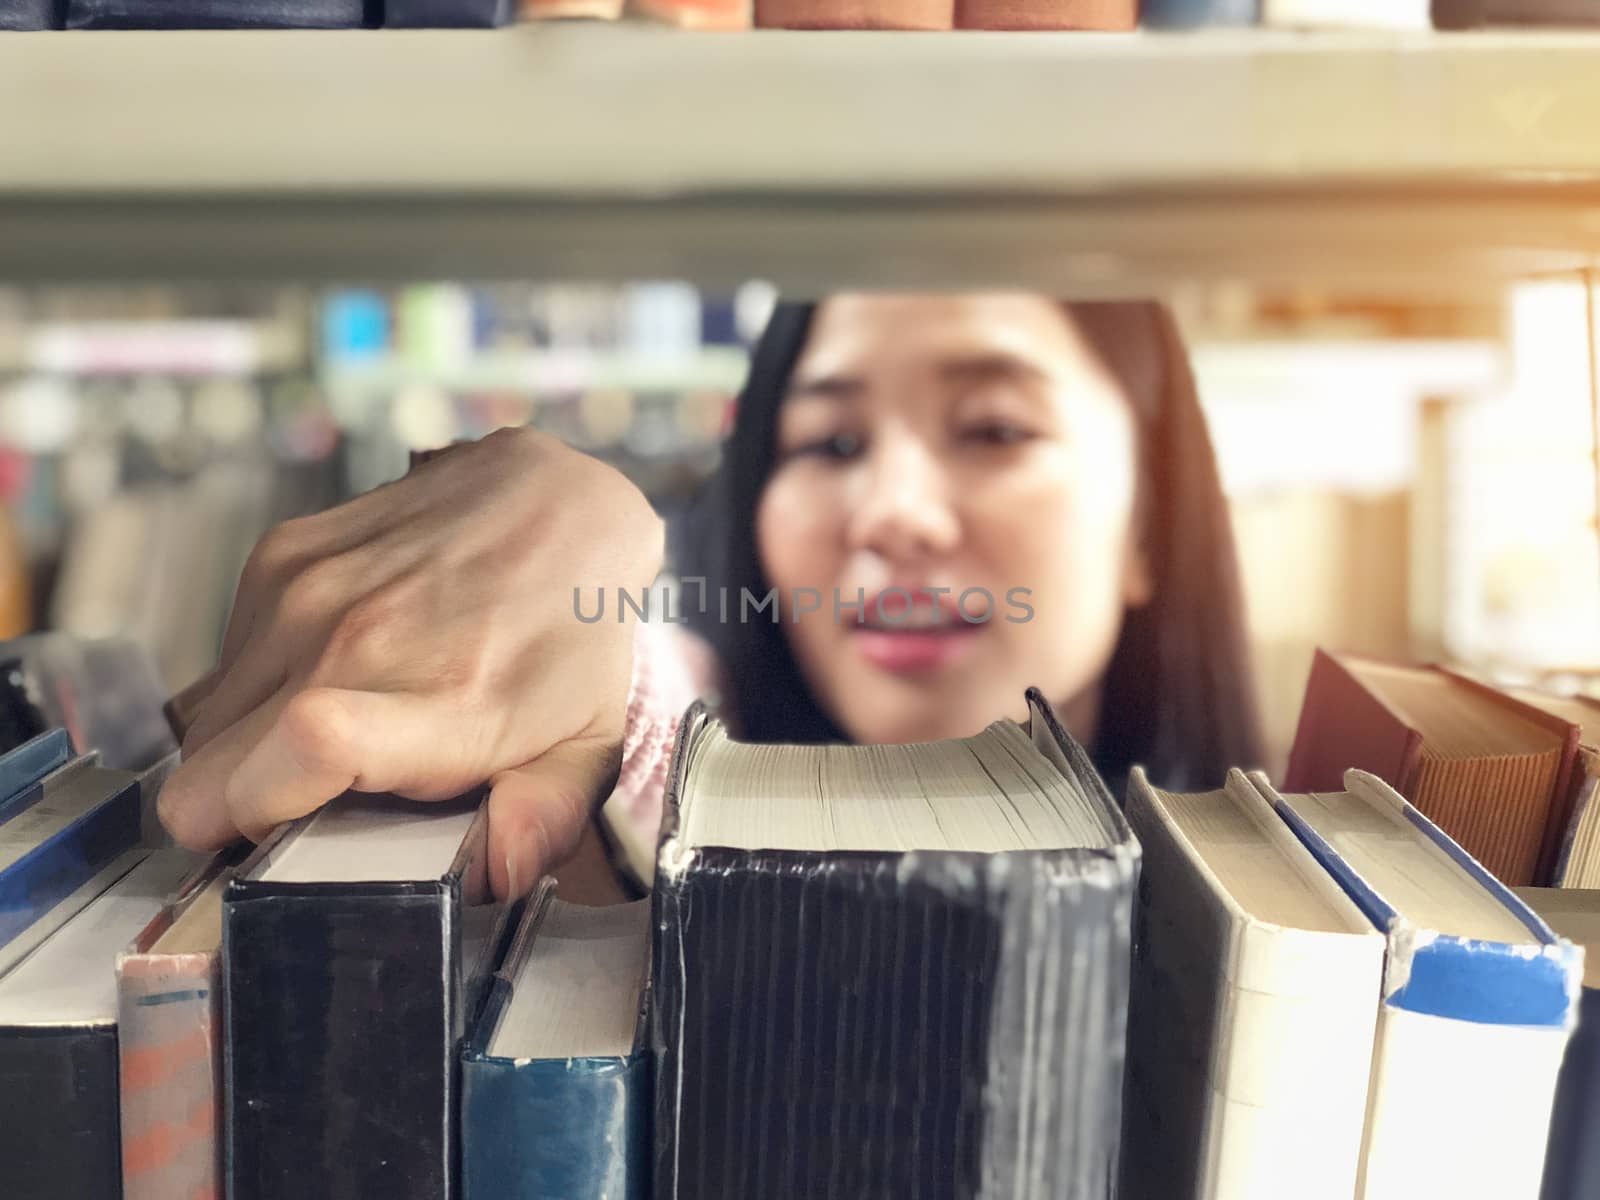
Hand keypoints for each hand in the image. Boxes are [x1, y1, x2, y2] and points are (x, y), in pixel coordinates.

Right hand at [157, 427, 663, 899]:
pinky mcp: (279, 556)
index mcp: (437, 698)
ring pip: (203, 722)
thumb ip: (543, 819)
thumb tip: (493, 873)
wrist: (557, 503)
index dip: (261, 818)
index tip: (281, 840)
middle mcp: (354, 639)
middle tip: (312, 801)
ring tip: (335, 727)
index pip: (302, 754)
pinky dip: (260, 684)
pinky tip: (331, 671)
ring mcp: (306, 591)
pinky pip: (223, 660)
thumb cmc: (569, 631)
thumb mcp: (588, 742)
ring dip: (248, 746)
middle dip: (242, 809)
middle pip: (208, 770)